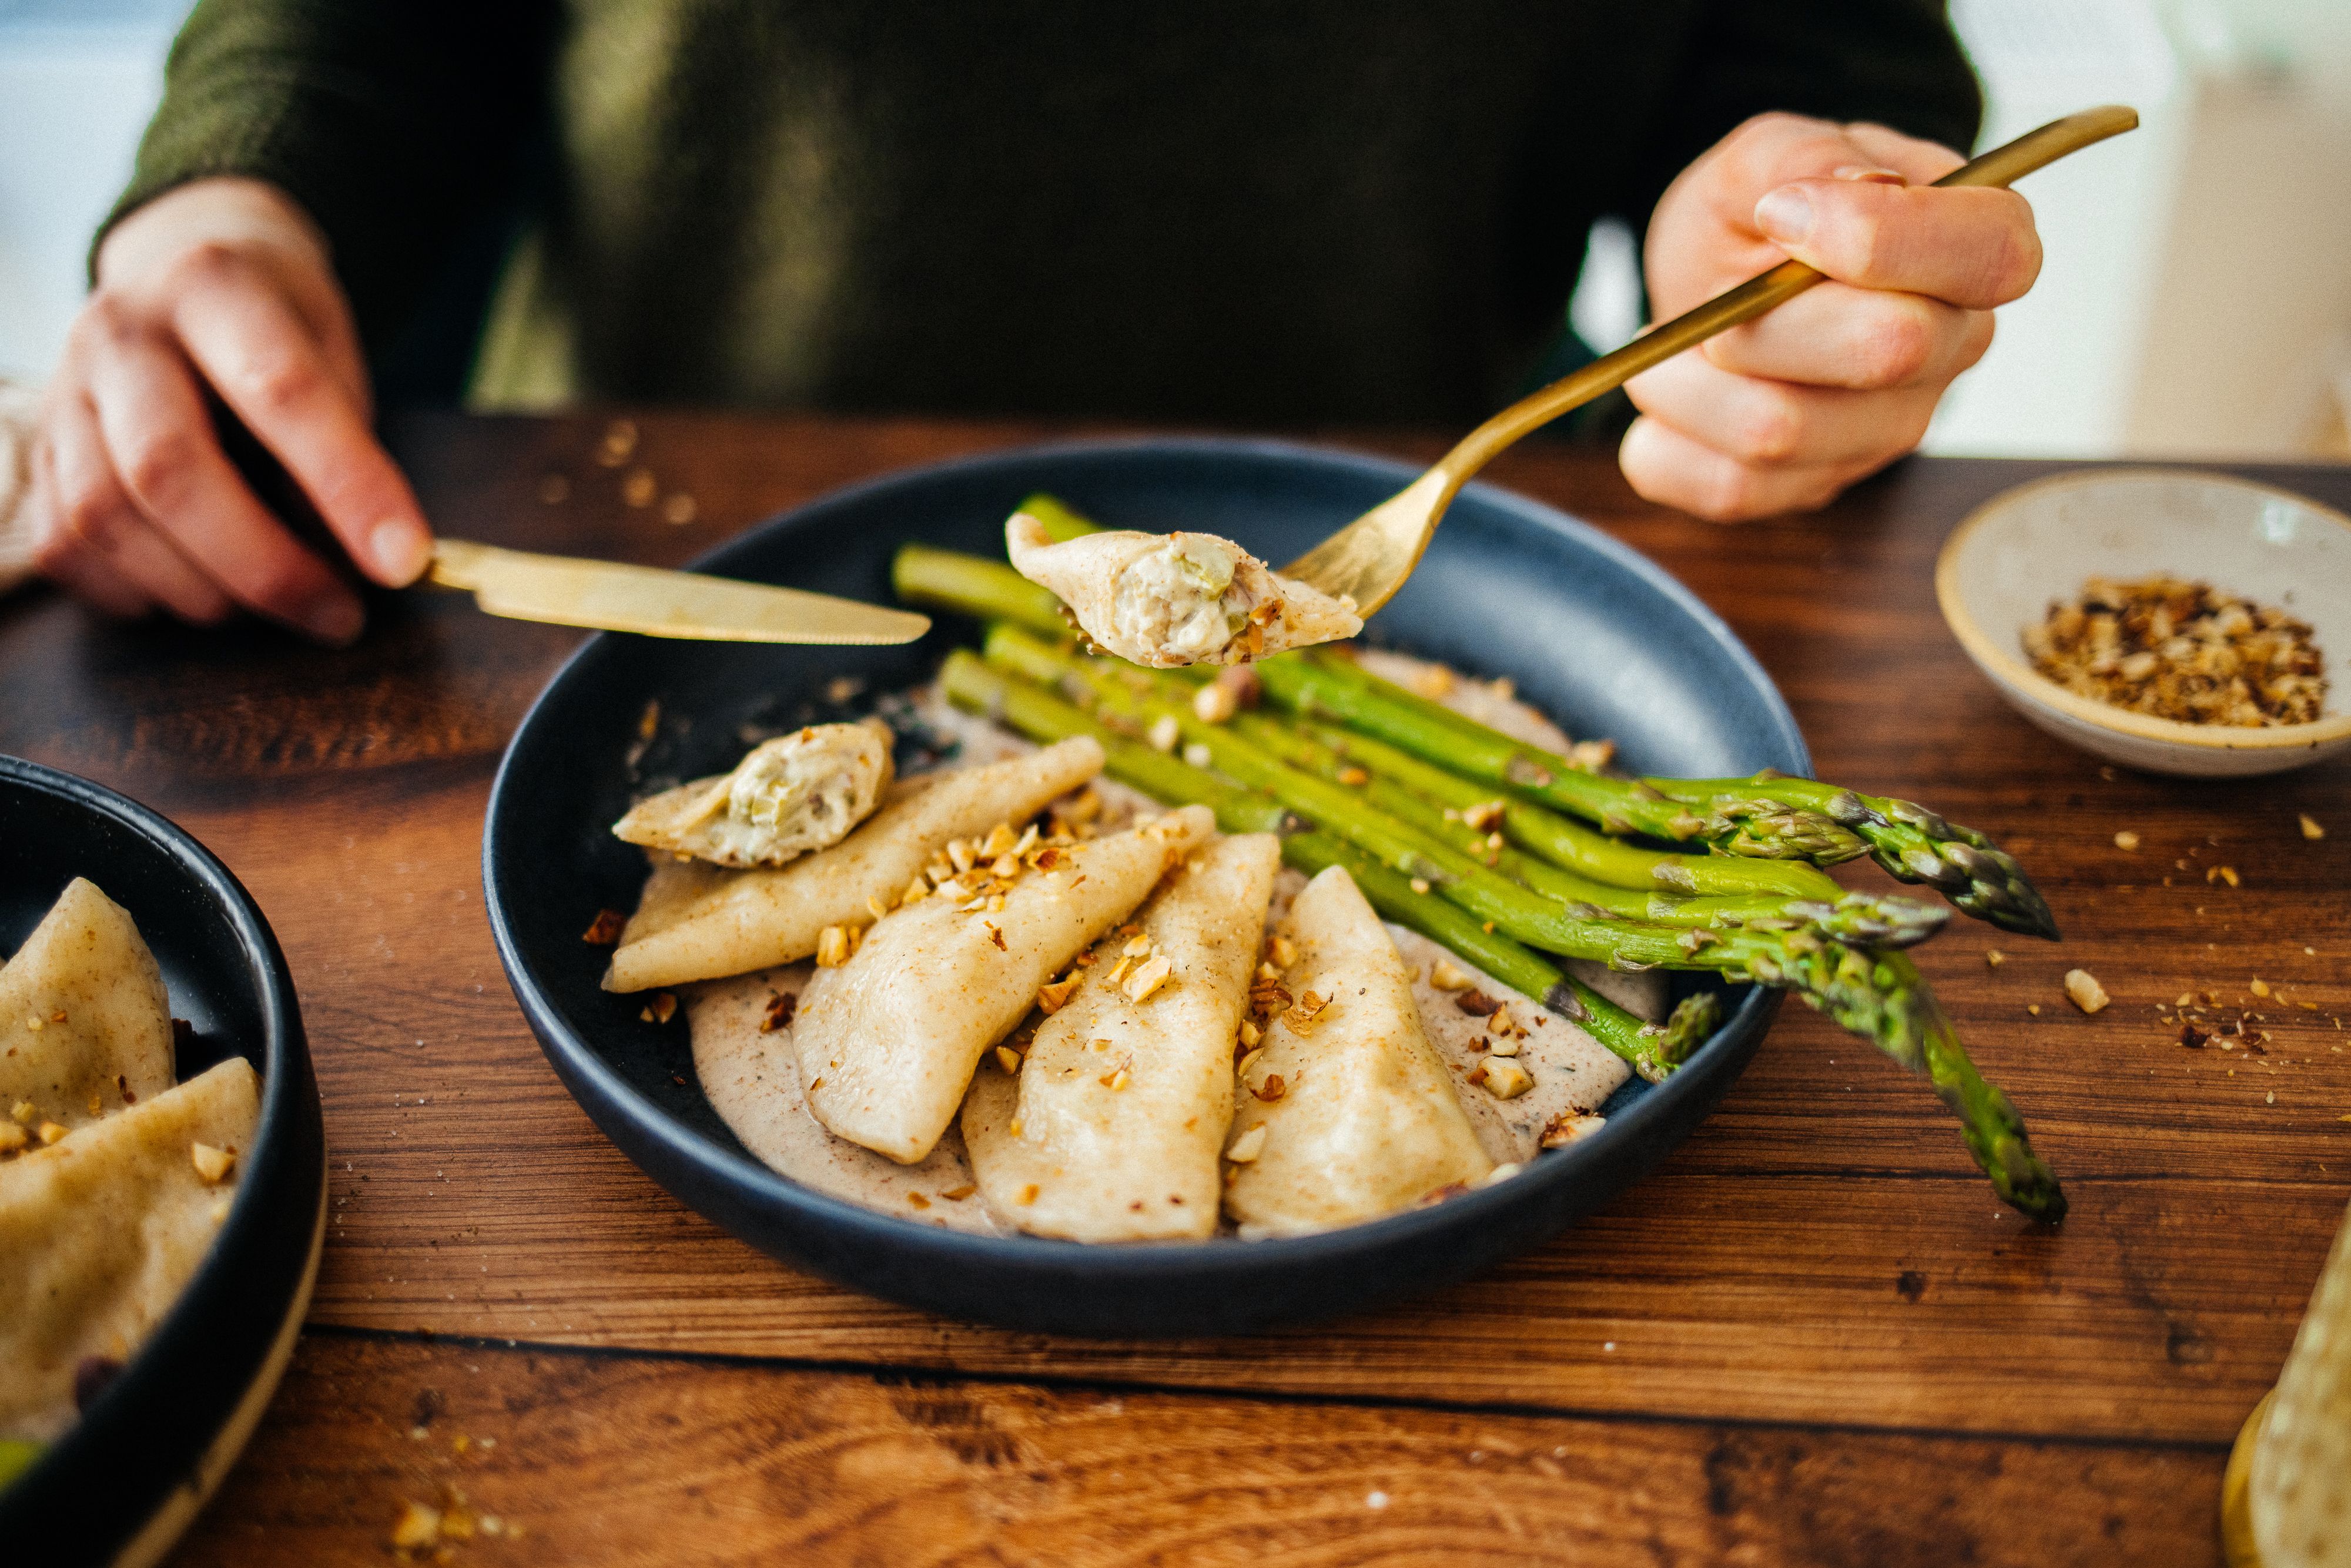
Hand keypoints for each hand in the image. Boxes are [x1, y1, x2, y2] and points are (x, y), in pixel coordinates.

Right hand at [29, 177, 431, 640]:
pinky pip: (66, 544)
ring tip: (276, 606)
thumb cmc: (277, 329)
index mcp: (212, 286)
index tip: (403, 562)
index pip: (280, 389)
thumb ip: (346, 441)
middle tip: (341, 615)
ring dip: (202, 590)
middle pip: (169, 467)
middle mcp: (119, 331)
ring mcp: (63, 391)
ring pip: (106, 516)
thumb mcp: (331, 349)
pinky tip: (202, 593)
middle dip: (265, 566)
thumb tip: (371, 558)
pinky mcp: (37, 450)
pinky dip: (138, 593)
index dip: (347, 484)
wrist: (178, 276)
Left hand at [1621, 113, 2040, 521]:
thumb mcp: (1768, 154)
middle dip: (1763, 318)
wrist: (1713, 280)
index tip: (1779, 216)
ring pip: (1783, 432)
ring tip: (1668, 340)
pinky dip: (1663, 443)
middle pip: (1885, 351)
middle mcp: (1949, 350)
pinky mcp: (1815, 487)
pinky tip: (1666, 393)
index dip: (1885, 239)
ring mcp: (1886, 431)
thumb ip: (1812, 157)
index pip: (1991, 256)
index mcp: (1972, 247)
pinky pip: (1730, 491)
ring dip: (1687, 380)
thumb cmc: (1758, 214)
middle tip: (1712, 299)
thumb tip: (1854, 195)